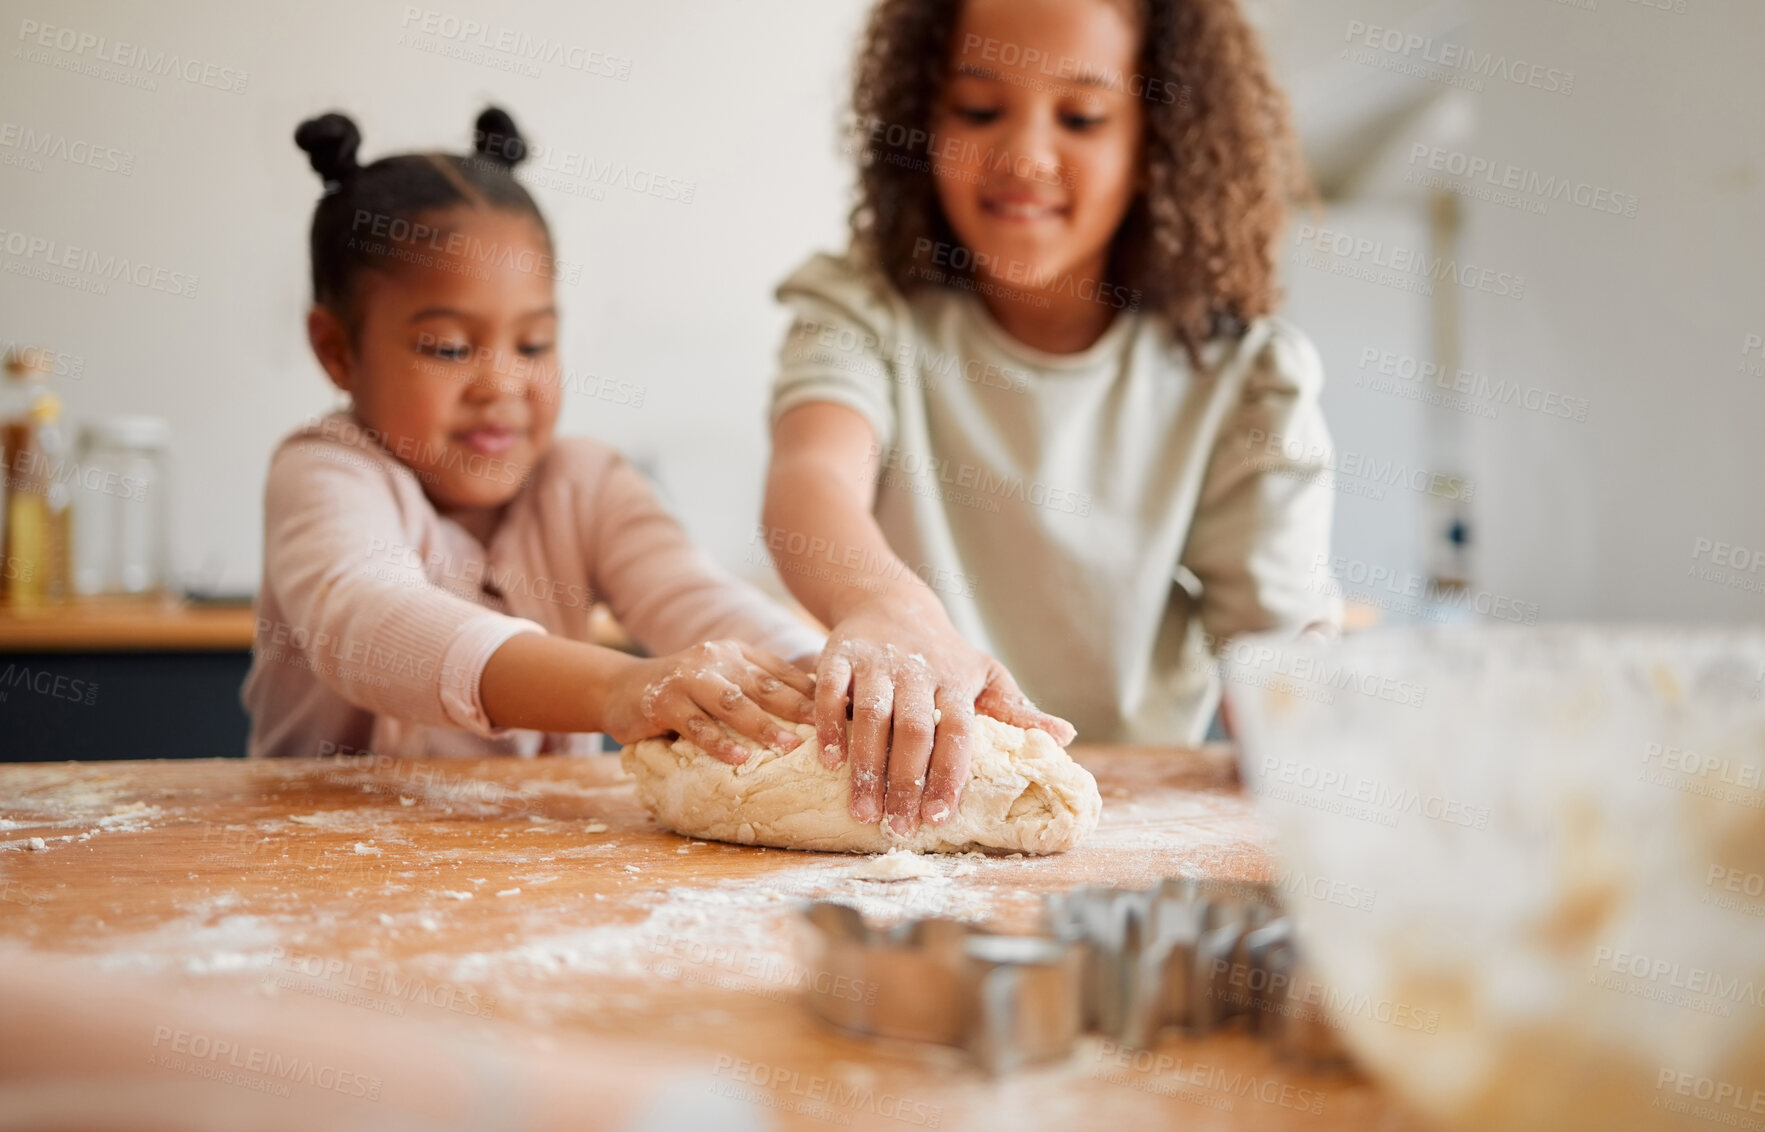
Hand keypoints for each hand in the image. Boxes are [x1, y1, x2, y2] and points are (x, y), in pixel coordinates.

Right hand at [603, 640, 815, 764]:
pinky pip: (695, 725)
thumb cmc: (683, 693)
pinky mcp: (663, 702)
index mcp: (738, 654)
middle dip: (799, 709)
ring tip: (789, 747)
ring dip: (763, 726)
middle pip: (765, 686)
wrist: (619, 688)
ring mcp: (689, 679)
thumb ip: (757, 691)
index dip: (815, 693)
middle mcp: (717, 660)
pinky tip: (737, 758)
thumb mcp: (722, 681)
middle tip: (829, 731)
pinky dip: (718, 742)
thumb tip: (817, 717)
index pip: (783, 673)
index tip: (843, 714)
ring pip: (733, 704)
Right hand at [813, 597, 1074, 835]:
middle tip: (898, 828)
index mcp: (955, 683)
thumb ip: (1016, 710)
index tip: (939, 816)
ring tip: (863, 812)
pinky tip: (828, 762)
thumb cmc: (943, 654)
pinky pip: (831, 691)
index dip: (948, 773)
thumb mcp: (984, 675)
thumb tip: (1066, 736)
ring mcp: (877, 663)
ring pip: (872, 716)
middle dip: (906, 782)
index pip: (957, 732)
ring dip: (867, 766)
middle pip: (914, 730)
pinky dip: (828, 725)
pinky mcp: (841, 656)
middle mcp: (916, 673)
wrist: (890, 603)